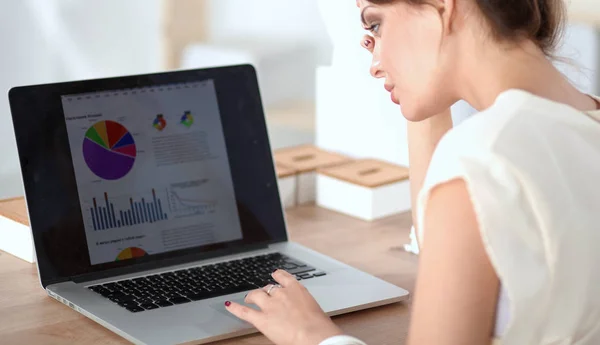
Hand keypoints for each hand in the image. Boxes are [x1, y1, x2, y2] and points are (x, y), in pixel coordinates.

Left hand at [225, 269, 342, 344]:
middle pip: (269, 287)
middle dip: (265, 290)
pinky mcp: (262, 319)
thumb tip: (301, 313)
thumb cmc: (319, 326)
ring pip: (256, 295)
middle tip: (263, 294)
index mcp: (297, 289)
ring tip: (248, 298)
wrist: (314, 335)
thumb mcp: (315, 311)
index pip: (283, 277)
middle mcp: (281, 293)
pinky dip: (234, 308)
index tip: (275, 274)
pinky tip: (229, 305)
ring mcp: (270, 305)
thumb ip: (304, 308)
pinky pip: (244, 312)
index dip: (277, 276)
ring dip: (251, 296)